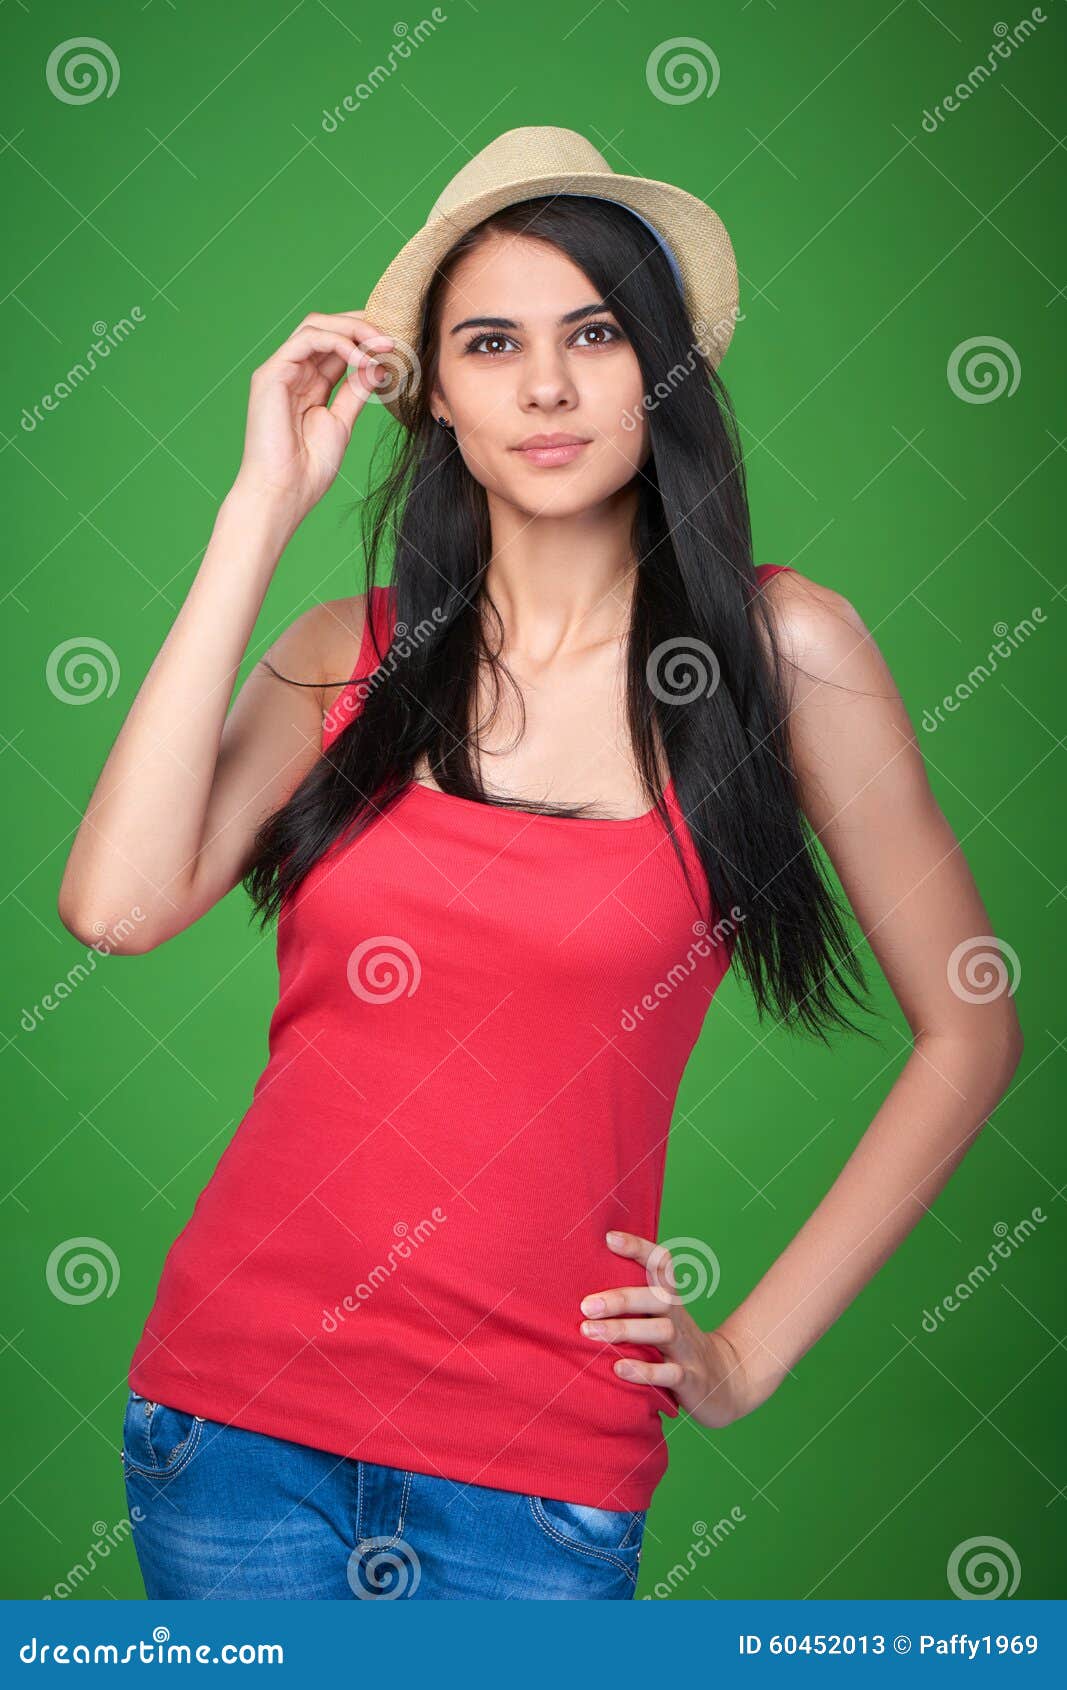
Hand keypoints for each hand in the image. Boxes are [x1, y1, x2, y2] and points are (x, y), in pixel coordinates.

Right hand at [232, 309, 395, 520]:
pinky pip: (307, 339)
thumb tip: (379, 364)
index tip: (396, 344)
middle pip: (327, 328)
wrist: (284, 492)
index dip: (365, 338)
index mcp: (309, 384)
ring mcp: (280, 370)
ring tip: (382, 345)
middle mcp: (293, 372)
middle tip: (393, 338)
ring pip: (316, 326)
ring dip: (353, 329)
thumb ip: (357, 390)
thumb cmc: (309, 467)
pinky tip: (362, 358)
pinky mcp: (271, 373)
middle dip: (363, 327)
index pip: (337, 345)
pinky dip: (338, 342)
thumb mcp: (342, 422)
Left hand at [579, 1230, 757, 1429]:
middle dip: (620, 1299)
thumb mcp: (661, 1319)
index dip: (639, 1248)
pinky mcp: (691, 1379)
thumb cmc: (677, 1346)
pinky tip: (618, 1368)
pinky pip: (670, 1373)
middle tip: (585, 1305)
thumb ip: (634, 1302)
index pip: (661, 1265)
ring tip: (589, 1331)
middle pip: (657, 1298)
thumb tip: (581, 1286)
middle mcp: (679, 1319)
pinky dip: (643, 1371)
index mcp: (671, 1301)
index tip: (609, 1238)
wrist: (725, 1382)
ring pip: (661, 1331)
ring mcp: (687, 1348)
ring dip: (623, 1330)